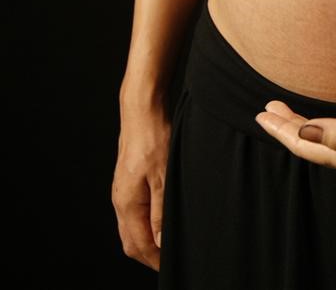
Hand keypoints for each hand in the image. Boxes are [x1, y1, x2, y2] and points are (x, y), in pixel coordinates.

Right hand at [111, 84, 170, 270]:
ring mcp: (123, 191)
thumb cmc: (154, 139)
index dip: (154, 260)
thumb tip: (159, 243)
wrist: (142, 111)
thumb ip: (161, 213)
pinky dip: (147, 225)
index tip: (172, 267)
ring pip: (132, 227)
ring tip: (169, 246)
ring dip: (148, 240)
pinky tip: (162, 222)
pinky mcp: (129, 182)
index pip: (138, 244)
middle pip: (131, 240)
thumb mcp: (164, 178)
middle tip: (172, 261)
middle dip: (149, 255)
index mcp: (127, 203)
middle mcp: (120, 200)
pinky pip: (135, 213)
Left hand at [255, 100, 335, 211]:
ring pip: (329, 143)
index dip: (283, 129)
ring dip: (308, 128)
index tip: (263, 113)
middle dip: (289, 127)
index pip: (306, 144)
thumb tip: (304, 132)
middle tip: (270, 109)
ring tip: (293, 116)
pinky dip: (333, 130)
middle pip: (313, 144)